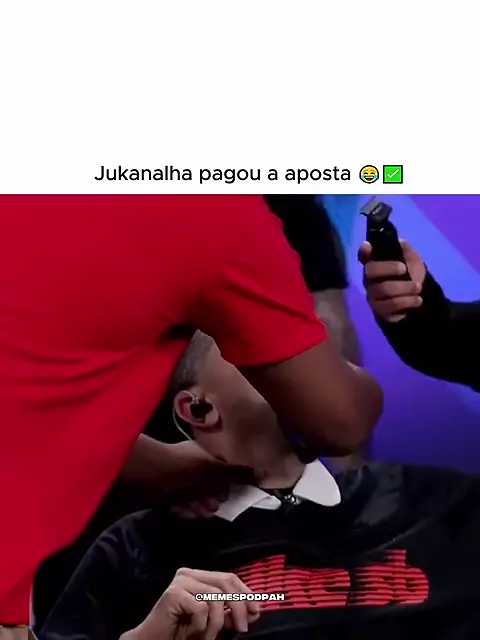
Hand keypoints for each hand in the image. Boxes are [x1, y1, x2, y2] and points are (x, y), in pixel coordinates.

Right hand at [128, 568, 260, 639]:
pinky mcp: (173, 593)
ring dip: (217, 624)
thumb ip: (230, 613)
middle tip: (243, 628)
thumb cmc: (182, 632)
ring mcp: (180, 581)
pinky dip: (202, 626)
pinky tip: (193, 632)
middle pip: (225, 583)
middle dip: (239, 607)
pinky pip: (201, 608)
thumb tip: (254, 610)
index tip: (256, 611)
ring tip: (208, 637)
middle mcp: (189, 573)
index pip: (229, 577)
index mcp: (199, 576)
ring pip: (215, 598)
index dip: (245, 593)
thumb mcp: (213, 622)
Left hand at [165, 441, 254, 518]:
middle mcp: (194, 466)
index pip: (223, 470)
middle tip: (214, 505)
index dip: (230, 483)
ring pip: (196, 497)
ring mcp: (180, 480)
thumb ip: (239, 473)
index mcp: (205, 456)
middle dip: (213, 498)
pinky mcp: (168, 494)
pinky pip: (181, 504)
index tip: (235, 493)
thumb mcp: (217, 468)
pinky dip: (184, 509)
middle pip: (210, 486)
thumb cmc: (187, 465)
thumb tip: (263, 473)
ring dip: (200, 505)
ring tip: (201, 510)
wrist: (152, 473)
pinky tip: (186, 511)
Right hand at [358, 240, 426, 322]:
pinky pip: (391, 305)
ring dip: (404, 287)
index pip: (364, 257)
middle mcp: (369, 281)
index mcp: (375, 265)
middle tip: (404, 269)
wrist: (416, 300)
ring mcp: (373, 297)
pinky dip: (407, 301)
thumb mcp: (412, 261)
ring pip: (384, 289)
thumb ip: (406, 251)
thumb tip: (400, 242)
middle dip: (389, 267)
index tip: (367, 245)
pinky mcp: (380, 311)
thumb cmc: (410, 277)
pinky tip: (417, 300)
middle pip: (370, 271)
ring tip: (418, 288)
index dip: (364, 251)